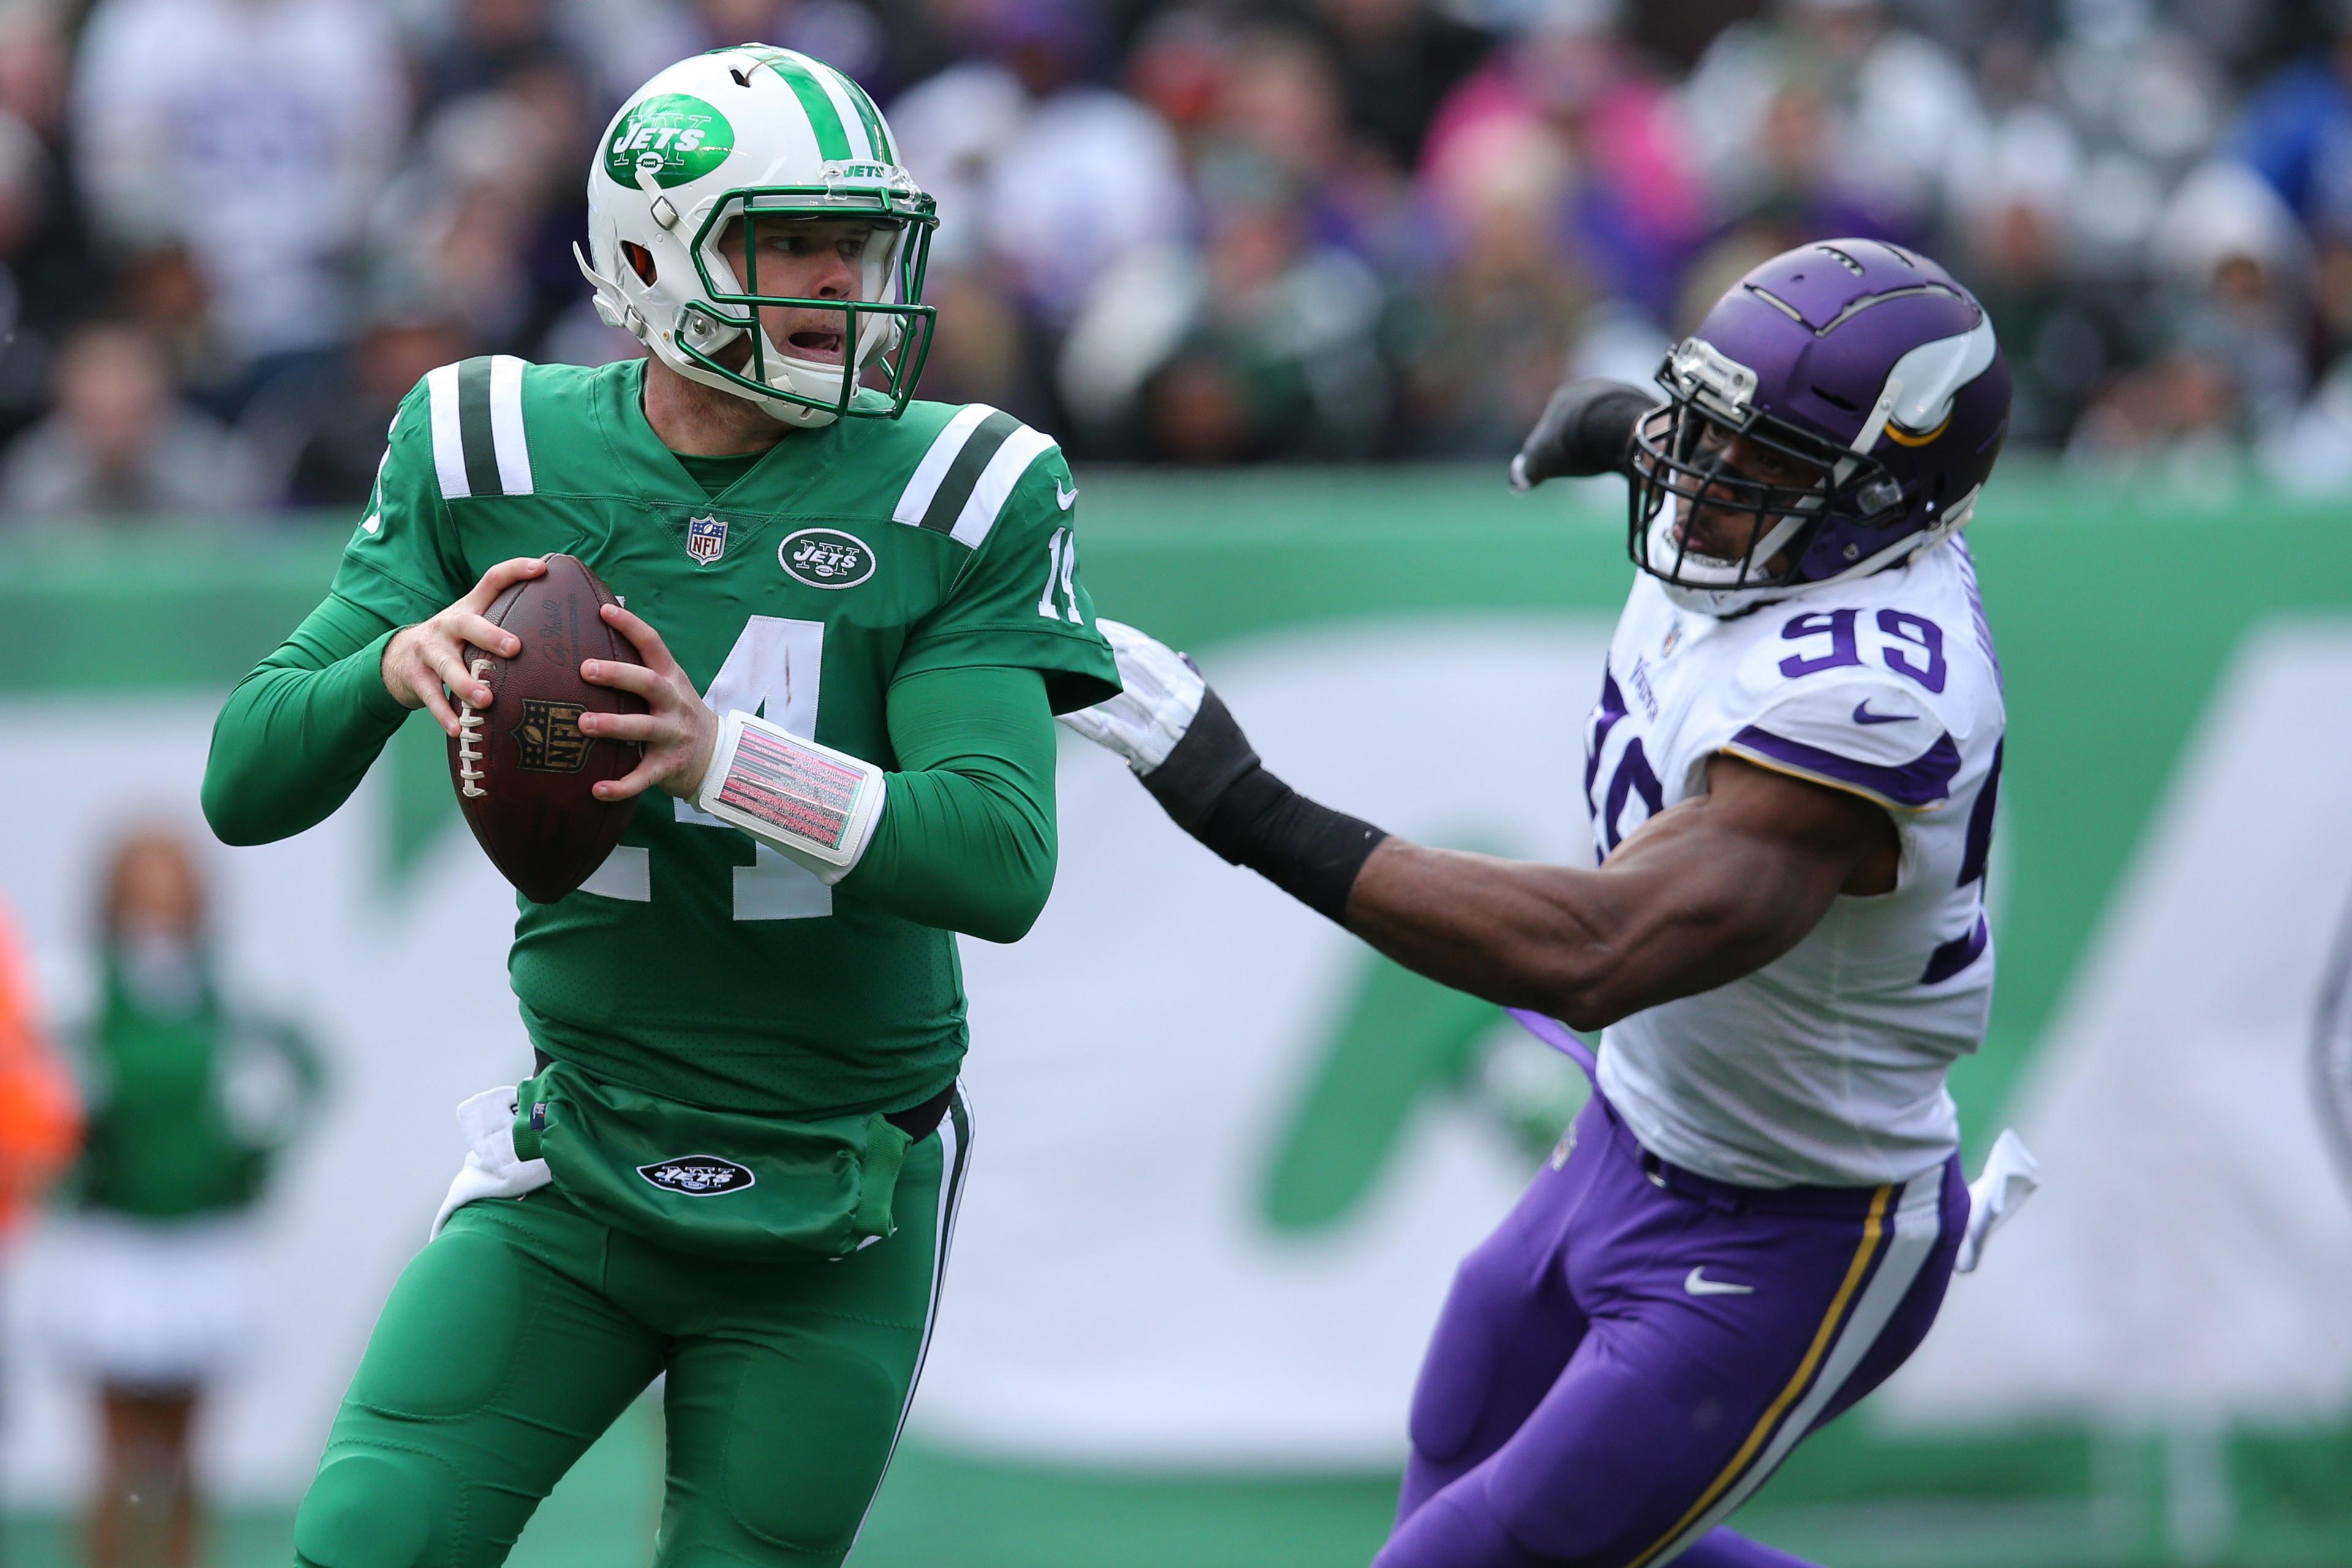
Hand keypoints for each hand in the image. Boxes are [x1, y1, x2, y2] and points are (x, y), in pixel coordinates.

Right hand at [381, 556, 546, 735]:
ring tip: (486, 701)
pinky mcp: (416, 677)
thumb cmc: (455, 644)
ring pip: (446, 665)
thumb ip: (506, 624)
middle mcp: (448, 625)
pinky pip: (431, 697)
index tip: (542, 568)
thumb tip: (566, 632)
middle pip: (468, 624)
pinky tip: (458, 729)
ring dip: (466, 683)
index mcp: (469, 609)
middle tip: (515, 648)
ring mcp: (429, 650)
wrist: (398, 659)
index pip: (492, 580)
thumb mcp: (474, 627)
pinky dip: (445, 714)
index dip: (515, 571)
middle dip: (490, 635)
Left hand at [578, 602, 719, 801]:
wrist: (717, 756)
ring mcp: (674, 735)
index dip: (630, 626)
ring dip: (614, 725)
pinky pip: (644, 776)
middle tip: (585, 669)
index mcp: (671, 678)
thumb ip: (638, 669)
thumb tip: (588, 642)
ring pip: (645, 728)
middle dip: (618, 675)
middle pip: (648, 683)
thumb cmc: (677, 714)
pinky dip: (621, 785)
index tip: (603, 611)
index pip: (653, 644)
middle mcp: (674, 703)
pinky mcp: (669, 766)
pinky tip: (596, 790)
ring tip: (583, 724)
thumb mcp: (668, 687)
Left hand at [1058, 619, 1205, 772]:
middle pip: (1131, 663)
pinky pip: (1110, 733)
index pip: (1149, 650)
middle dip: (1101, 646)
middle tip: (1072, 634)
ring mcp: (1161, 728)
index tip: (1097, 623)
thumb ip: (1193, 682)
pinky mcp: (1147, 754)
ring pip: (1118, 692)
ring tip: (1062, 664)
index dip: (1120, 634)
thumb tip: (1181, 656)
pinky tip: (1062, 710)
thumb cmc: (1220, 749)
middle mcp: (1175, 702)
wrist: (1231, 791)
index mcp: (1189, 688)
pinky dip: (1085, 720)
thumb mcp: (1212, 708)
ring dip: (1089, 677)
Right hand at [1509, 379, 1655, 490]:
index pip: (1553, 423)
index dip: (1553, 446)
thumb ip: (1526, 472)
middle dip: (1581, 440)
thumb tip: (1516, 483)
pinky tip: (1625, 455)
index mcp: (1564, 397)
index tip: (1558, 464)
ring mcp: (1620, 393)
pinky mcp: (1644, 404)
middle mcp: (1592, 388)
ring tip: (1607, 460)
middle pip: (1582, 420)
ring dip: (1606, 439)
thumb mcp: (1541, 462)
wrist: (1618, 427)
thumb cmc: (1574, 444)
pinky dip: (1625, 439)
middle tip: (1584, 463)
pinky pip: (1630, 425)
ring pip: (1608, 421)